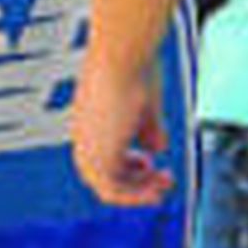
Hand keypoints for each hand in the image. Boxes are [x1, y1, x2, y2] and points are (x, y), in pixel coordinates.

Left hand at [71, 49, 173, 209]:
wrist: (121, 52)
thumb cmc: (131, 64)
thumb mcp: (144, 103)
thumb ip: (149, 130)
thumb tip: (157, 148)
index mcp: (90, 120)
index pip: (103, 155)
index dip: (130, 165)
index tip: (151, 163)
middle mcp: (84, 136)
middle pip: (104, 176)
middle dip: (137, 182)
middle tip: (162, 180)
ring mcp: (88, 147)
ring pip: (108, 187)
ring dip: (138, 191)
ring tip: (162, 187)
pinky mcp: (99, 156)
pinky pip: (114, 191)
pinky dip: (136, 194)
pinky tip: (156, 186)